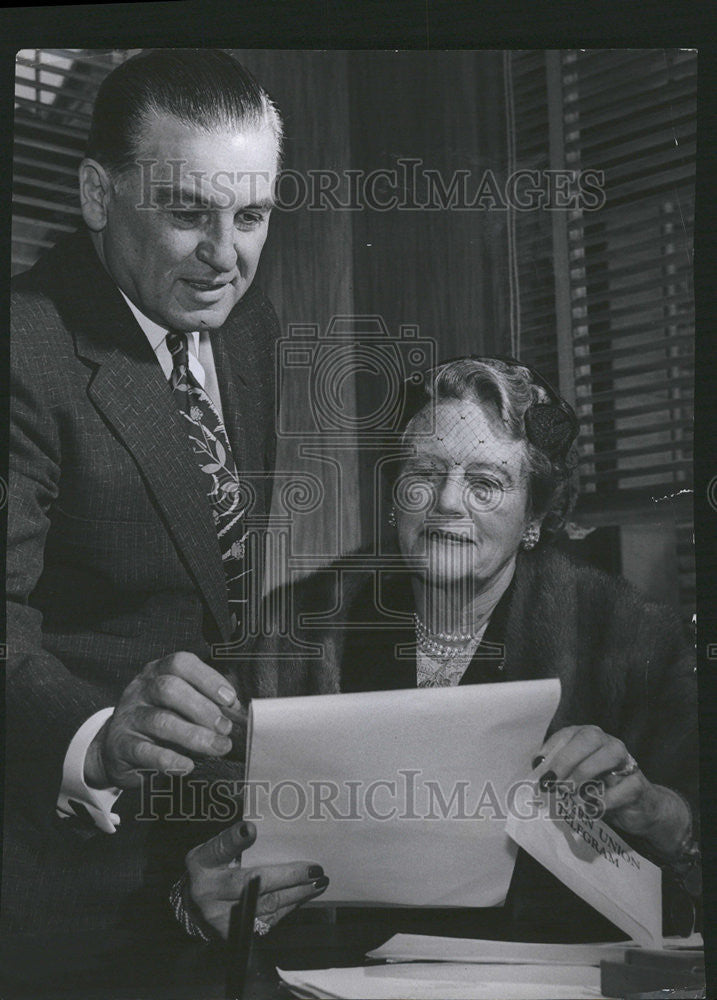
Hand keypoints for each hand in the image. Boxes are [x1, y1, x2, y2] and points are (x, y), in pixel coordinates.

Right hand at [85, 652, 244, 788]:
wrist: (115, 747)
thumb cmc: (159, 720)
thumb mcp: (178, 704)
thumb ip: (205, 702)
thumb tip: (238, 713)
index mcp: (157, 672)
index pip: (180, 663)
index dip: (208, 678)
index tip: (230, 699)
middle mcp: (140, 690)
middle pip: (169, 689)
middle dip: (203, 708)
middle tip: (225, 728)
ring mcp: (129, 717)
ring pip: (161, 721)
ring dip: (194, 735)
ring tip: (217, 747)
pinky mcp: (121, 746)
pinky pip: (146, 751)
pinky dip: (170, 759)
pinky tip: (188, 765)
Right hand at [185, 820, 328, 938]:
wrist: (195, 907)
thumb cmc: (211, 871)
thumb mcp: (214, 850)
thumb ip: (233, 841)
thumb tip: (255, 829)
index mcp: (202, 862)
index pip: (219, 848)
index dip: (235, 839)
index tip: (250, 830)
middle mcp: (208, 891)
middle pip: (251, 883)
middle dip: (287, 876)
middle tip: (313, 869)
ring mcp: (220, 917)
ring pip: (266, 905)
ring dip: (296, 894)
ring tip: (317, 883)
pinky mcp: (233, 934)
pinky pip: (267, 920)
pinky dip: (288, 907)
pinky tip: (303, 896)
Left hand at [535, 725, 690, 855]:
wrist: (638, 809)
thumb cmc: (600, 790)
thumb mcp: (575, 780)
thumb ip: (557, 773)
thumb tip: (535, 775)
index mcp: (589, 738)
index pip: (568, 733)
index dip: (550, 748)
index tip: (537, 766)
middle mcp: (608, 743)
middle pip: (589, 738)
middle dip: (567, 759)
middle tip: (552, 781)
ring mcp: (627, 761)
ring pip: (610, 754)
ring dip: (585, 773)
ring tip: (570, 792)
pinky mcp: (639, 784)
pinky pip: (624, 787)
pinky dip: (604, 799)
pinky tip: (591, 808)